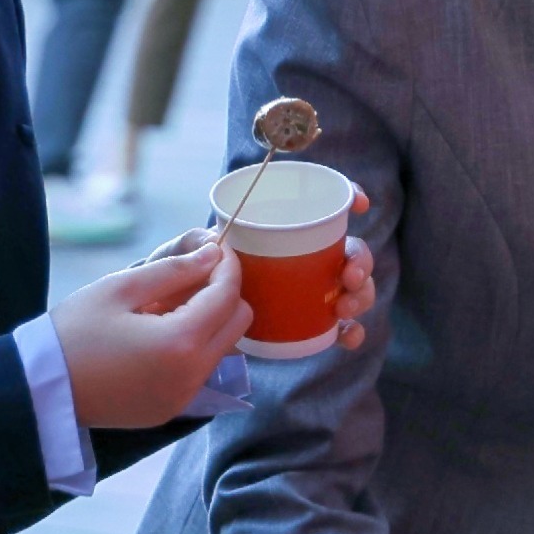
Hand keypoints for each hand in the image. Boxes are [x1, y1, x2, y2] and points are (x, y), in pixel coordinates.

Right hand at [59, 240, 253, 427]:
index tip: (214, 247)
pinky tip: (158, 332)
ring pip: (222, 347)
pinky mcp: (171, 409)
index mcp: (181, 343)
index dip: (227, 265)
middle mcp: (192, 376)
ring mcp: (183, 397)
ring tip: (166, 303)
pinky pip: (200, 369)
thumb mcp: (120, 288)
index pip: (228, 295)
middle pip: (238, 323)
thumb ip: (174, 269)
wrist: (39, 389)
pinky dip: (193, 345)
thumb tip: (213, 255)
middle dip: (224, 293)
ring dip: (209, 319)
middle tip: (190, 275)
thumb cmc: (72, 333)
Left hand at [149, 212, 376, 357]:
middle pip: (347, 248)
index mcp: (276, 230)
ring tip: (342, 308)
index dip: (348, 197)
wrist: (174, 328)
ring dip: (359, 294)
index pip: (319, 206)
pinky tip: (346, 336)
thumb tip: (212, 242)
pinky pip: (338, 326)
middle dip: (360, 260)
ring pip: (350, 286)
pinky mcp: (306, 323)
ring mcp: (307, 291)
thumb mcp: (174, 260)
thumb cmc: (177, 283)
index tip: (360, 205)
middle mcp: (301, 257)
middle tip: (348, 277)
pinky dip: (350, 331)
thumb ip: (185, 247)